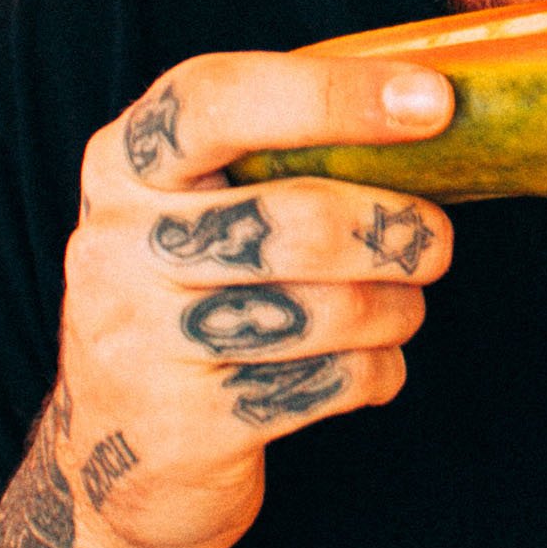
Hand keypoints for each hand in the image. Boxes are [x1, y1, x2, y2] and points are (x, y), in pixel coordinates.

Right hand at [57, 51, 456, 547]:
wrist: (112, 453)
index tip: (434, 102)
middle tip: (433, 240)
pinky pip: (330, 384)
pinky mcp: (188, 426)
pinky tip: (367, 365)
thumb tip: (425, 101)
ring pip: (329, 310)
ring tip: (402, 305)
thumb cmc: (189, 294)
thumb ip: (273, 149)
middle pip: (298, 219)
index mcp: (122, 163)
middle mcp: (117, 243)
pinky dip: (378, 371)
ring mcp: (143, 339)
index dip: (332, 94)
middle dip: (396, 229)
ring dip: (398, 309)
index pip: (216, 100)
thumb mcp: (191, 205)